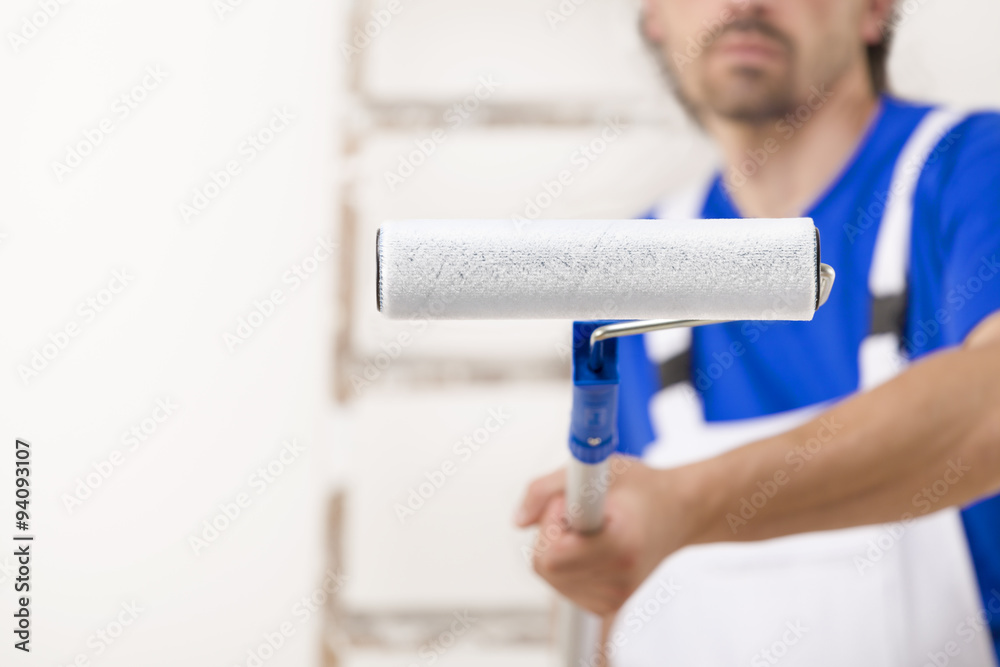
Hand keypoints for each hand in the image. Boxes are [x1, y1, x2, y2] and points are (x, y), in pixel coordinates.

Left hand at [514, 456, 695, 615]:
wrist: (678, 512)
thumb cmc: (641, 488)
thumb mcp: (595, 467)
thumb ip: (546, 489)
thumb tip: (519, 520)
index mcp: (621, 545)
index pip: (553, 553)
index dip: (553, 521)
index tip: (572, 501)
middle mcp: (620, 580)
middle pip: (546, 566)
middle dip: (551, 531)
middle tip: (579, 510)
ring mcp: (615, 598)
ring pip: (550, 576)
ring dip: (558, 546)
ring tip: (591, 526)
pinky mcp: (608, 605)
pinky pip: (562, 583)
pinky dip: (566, 562)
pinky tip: (592, 545)